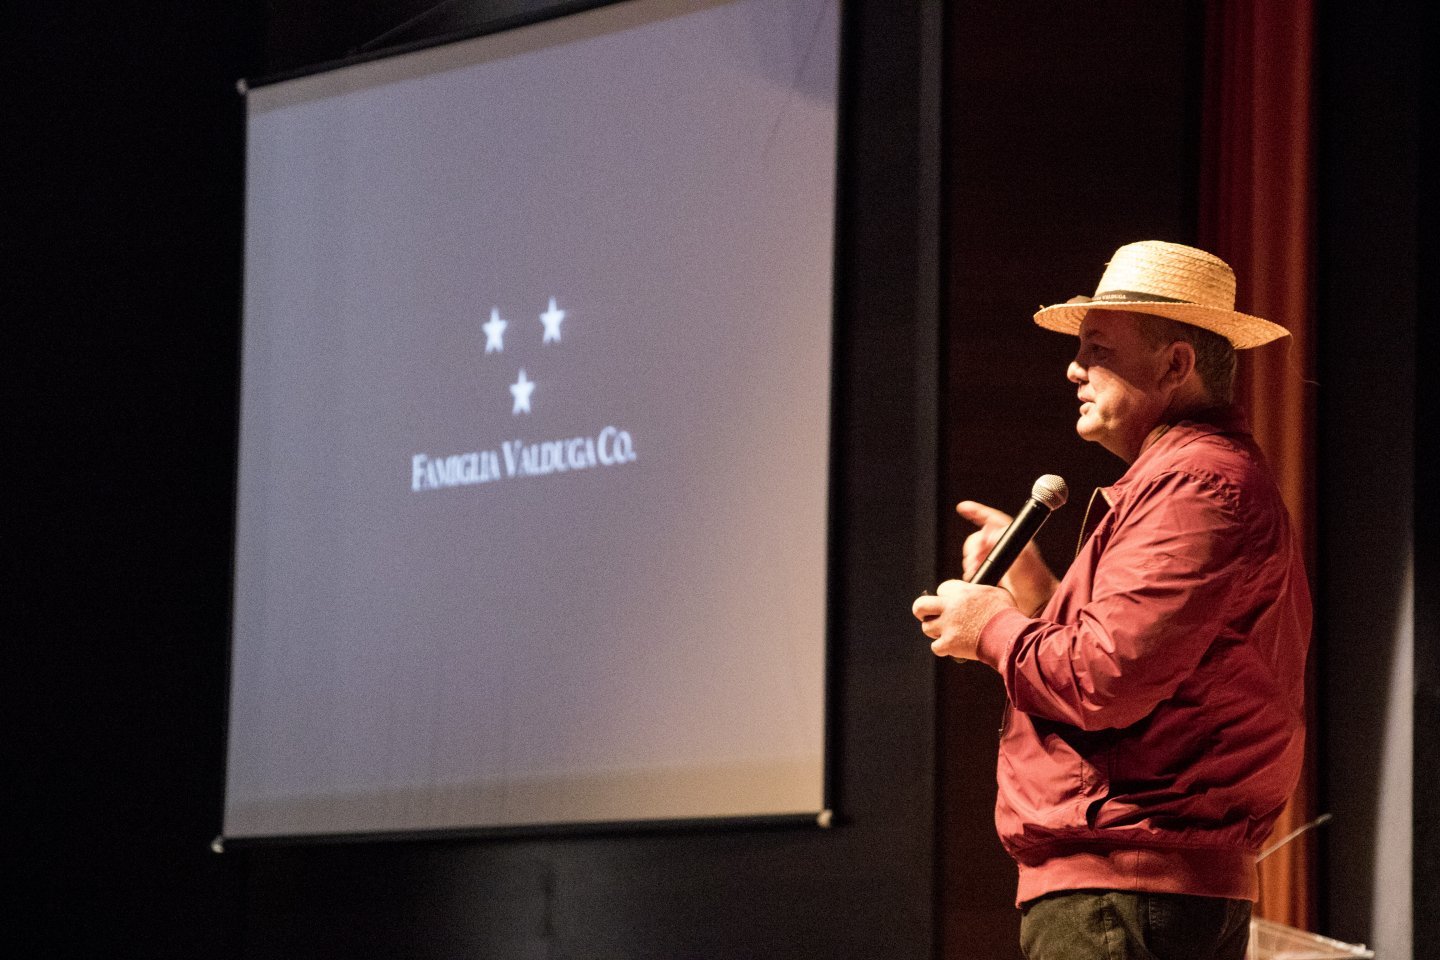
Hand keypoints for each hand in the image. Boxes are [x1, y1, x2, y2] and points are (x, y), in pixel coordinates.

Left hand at [912, 578, 1015, 660]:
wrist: (1010, 635)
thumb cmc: (1006, 615)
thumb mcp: (994, 593)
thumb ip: (979, 593)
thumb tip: (977, 594)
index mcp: (961, 591)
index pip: (942, 589)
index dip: (945, 596)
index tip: (950, 603)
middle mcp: (951, 607)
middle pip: (920, 605)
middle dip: (921, 611)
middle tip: (928, 616)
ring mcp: (948, 626)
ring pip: (926, 628)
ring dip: (935, 631)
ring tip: (947, 633)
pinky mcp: (949, 643)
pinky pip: (936, 647)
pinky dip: (942, 648)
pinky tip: (951, 647)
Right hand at [956, 500, 1058, 614]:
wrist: (1036, 603)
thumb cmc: (1035, 580)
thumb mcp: (1023, 556)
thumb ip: (1005, 541)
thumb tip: (986, 532)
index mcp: (1012, 537)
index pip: (992, 519)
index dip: (977, 511)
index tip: (962, 508)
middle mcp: (1003, 546)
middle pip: (977, 538)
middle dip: (972, 548)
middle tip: (974, 560)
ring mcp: (997, 560)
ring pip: (973, 553)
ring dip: (970, 561)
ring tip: (974, 571)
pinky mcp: (992, 573)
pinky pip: (973, 567)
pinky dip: (970, 570)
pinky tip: (973, 577)